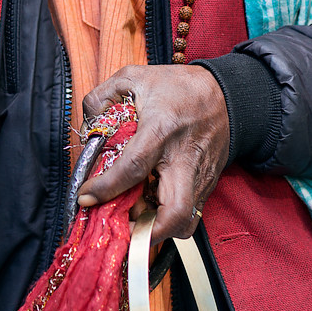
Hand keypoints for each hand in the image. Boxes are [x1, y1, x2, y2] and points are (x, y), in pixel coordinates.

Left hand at [78, 64, 229, 244]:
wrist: (225, 94)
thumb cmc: (178, 87)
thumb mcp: (133, 78)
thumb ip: (101, 98)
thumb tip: (87, 127)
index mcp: (162, 130)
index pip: (134, 167)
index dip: (107, 187)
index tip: (86, 196)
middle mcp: (184, 160)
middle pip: (174, 214)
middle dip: (144, 232)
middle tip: (118, 226)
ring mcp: (200, 178)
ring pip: (184, 223)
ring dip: (155, 229)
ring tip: (131, 214)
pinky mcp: (207, 187)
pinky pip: (188, 216)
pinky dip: (165, 219)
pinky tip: (149, 203)